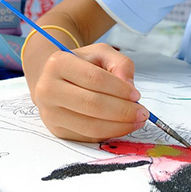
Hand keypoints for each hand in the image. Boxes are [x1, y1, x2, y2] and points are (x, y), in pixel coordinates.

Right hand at [30, 43, 148, 141]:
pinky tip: (122, 126)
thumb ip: (120, 64)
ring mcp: (50, 113)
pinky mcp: (57, 130)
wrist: (56, 79)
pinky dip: (109, 133)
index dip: (119, 89)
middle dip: (123, 111)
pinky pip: (88, 137)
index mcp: (58, 63)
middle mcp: (48, 89)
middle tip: (142, 113)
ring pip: (90, 126)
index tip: (137, 95)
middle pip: (92, 104)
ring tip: (136, 121)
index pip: (94, 79)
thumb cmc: (82, 65)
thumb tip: (130, 88)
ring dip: (119, 126)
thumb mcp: (101, 54)